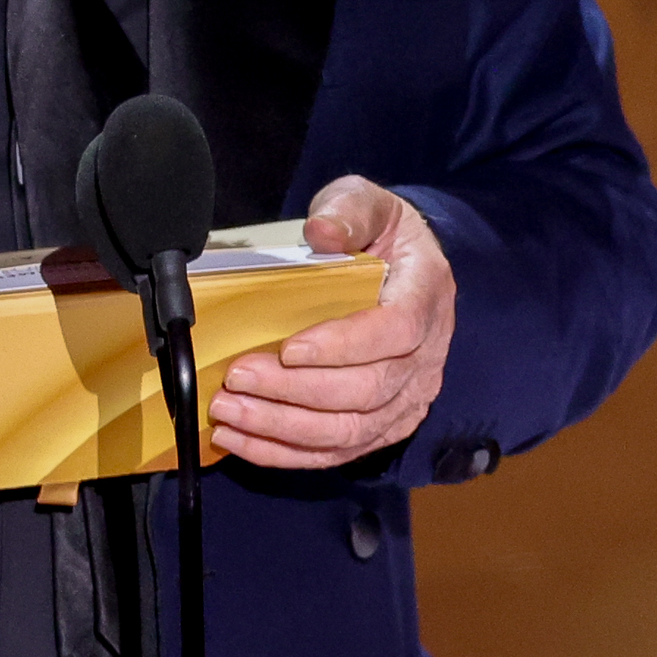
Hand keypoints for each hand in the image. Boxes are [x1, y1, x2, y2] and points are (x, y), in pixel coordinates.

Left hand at [209, 176, 455, 469]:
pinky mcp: (385, 424)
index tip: (289, 348)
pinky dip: (287, 453)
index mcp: (427, 294)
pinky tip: (242, 441)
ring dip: (284, 428)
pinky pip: (339, 451)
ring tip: (229, 413)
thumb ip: (347, 211)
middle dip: (296, 391)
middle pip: (368, 390)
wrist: (403, 266)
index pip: (397, 331)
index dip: (344, 346)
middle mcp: (427, 354)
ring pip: (351, 430)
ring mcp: (409, 396)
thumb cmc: (379, 233)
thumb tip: (322, 231)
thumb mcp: (367, 202)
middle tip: (238, 378)